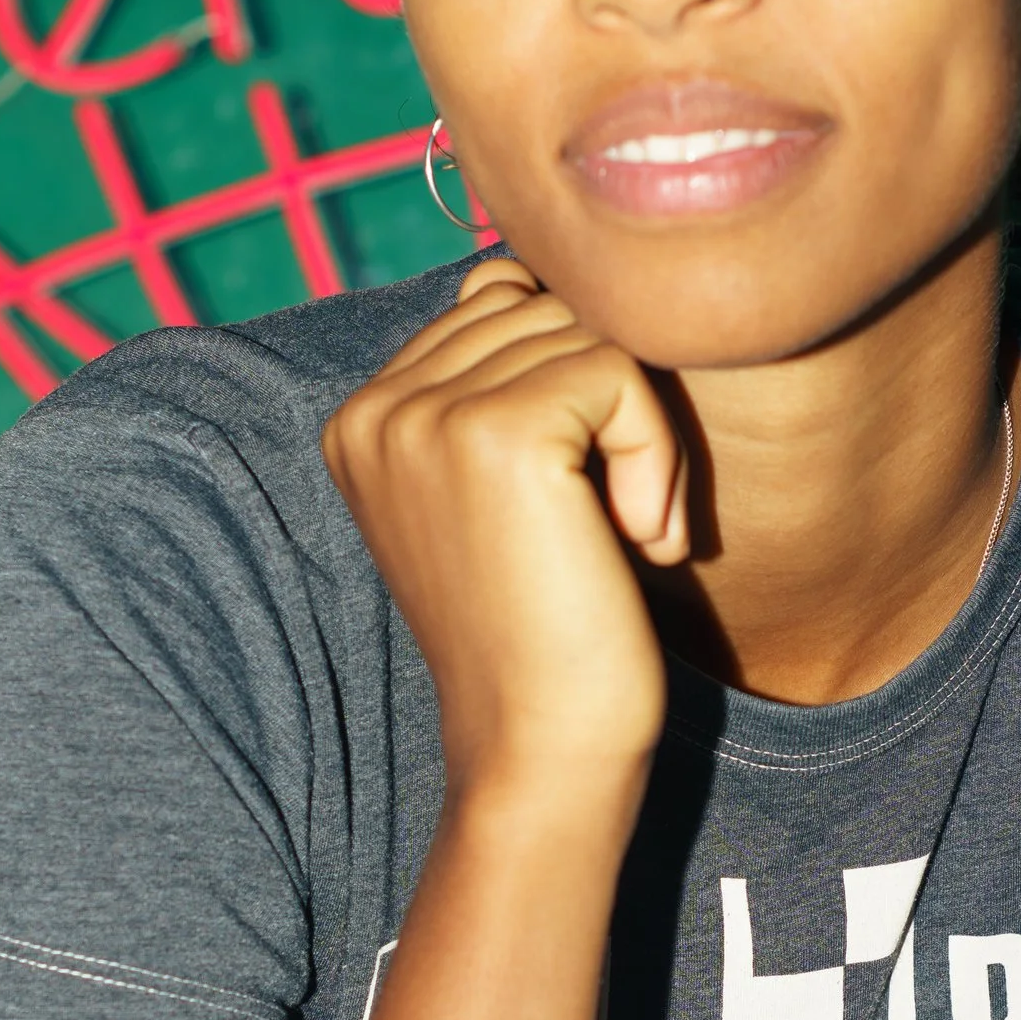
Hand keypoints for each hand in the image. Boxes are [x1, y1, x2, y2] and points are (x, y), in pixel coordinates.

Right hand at [321, 255, 683, 808]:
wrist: (541, 753)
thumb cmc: (549, 633)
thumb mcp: (506, 494)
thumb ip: (499, 378)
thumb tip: (527, 266)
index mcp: (363, 416)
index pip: (499, 304)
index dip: (573, 390)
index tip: (573, 509)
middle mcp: (375, 405)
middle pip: (545, 308)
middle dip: (610, 407)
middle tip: (610, 526)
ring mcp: (423, 414)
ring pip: (589, 335)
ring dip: (642, 436)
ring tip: (621, 536)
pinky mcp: (493, 432)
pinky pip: (621, 372)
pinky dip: (657, 454)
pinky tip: (637, 539)